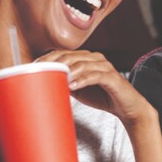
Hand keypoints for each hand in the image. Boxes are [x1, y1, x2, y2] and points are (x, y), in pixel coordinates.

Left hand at [38, 49, 153, 128]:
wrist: (127, 108)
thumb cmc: (103, 96)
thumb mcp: (80, 89)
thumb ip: (66, 83)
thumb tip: (45, 85)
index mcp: (87, 59)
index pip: (64, 53)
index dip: (48, 58)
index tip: (33, 66)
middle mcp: (96, 58)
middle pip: (70, 55)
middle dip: (52, 62)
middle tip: (39, 71)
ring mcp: (105, 67)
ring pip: (81, 64)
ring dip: (66, 70)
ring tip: (53, 78)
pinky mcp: (112, 78)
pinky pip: (95, 76)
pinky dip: (82, 80)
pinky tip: (72, 85)